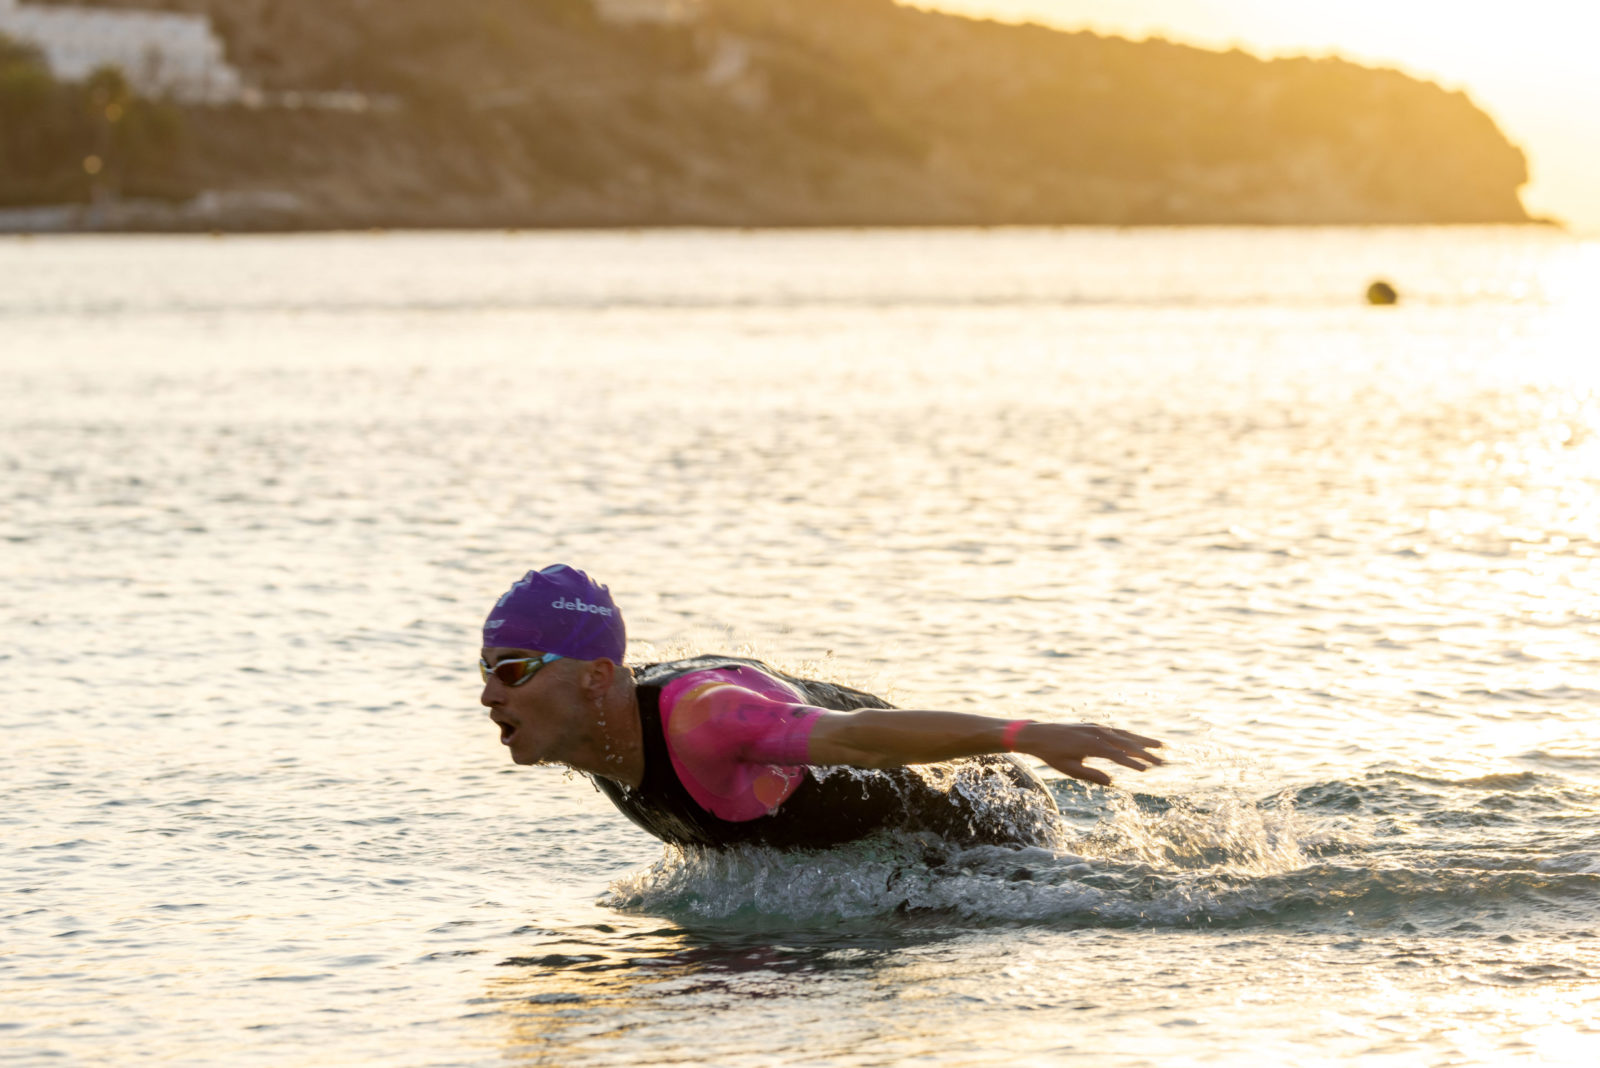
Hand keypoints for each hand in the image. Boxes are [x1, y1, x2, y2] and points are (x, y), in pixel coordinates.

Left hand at [1019, 723, 1163, 785]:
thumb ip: (1092, 775)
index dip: (1133, 763)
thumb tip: (1112, 782)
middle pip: (1127, 743)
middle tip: (1164, 761)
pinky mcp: (1095, 726)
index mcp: (1092, 746)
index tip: (1147, 770)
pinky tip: (1141, 741)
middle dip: (1146, 752)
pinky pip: (1117, 731)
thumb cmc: (1053, 755)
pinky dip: (1131, 735)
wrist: (1039, 734)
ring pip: (1125, 734)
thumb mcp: (1070, 769)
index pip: (1118, 756)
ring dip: (1144, 740)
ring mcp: (1097, 728)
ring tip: (1162, 745)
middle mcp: (1097, 734)